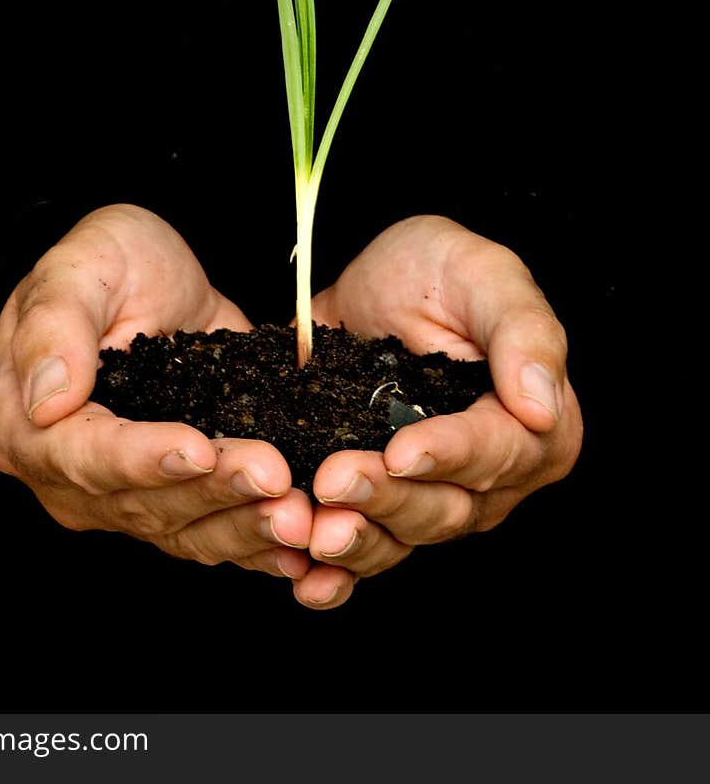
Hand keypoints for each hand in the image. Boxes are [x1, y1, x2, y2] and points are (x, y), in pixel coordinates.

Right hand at [0, 204, 312, 578]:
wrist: (155, 273)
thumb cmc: (107, 260)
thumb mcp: (81, 264)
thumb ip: (54, 325)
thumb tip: (45, 401)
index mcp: (25, 425)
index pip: (83, 456)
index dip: (142, 459)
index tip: (200, 449)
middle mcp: (70, 477)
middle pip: (142, 503)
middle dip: (214, 492)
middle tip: (276, 476)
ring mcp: (124, 497)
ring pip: (185, 530)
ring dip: (245, 527)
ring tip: (301, 516)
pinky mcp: (176, 500)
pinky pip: (215, 534)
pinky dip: (260, 543)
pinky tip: (303, 546)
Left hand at [293, 215, 582, 608]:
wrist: (371, 283)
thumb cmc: (441, 269)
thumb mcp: (485, 273)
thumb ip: (524, 331)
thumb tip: (541, 406)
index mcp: (536, 426)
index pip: (498, 452)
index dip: (451, 455)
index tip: (403, 451)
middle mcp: (492, 478)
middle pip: (447, 507)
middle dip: (388, 498)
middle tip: (334, 478)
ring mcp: (433, 496)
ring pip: (402, 537)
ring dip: (358, 539)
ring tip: (315, 528)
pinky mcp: (380, 503)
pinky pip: (364, 552)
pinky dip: (336, 574)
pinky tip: (307, 579)